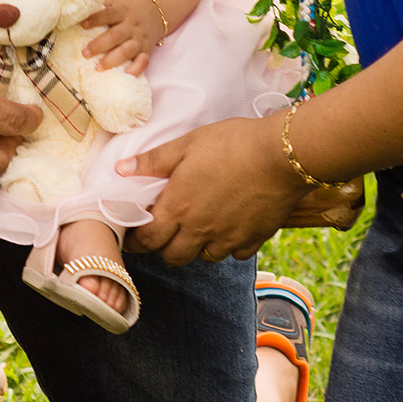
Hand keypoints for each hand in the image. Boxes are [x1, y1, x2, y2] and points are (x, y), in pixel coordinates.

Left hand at [82, 0, 161, 74]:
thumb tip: (74, 13)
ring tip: (98, 67)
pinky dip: (137, 69)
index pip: (108, 14)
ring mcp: (140, 39)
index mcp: (122, 11)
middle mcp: (131, 25)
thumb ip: (101, 8)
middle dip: (99, 45)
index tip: (82, 25)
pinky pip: (144, 61)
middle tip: (85, 53)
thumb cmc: (128, 9)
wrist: (155, 11)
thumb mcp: (116, 3)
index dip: (96, 19)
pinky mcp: (147, 50)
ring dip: (113, 60)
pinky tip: (127, 74)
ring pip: (127, 50)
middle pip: (116, 35)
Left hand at [117, 115, 306, 261]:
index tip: (134, 237)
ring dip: (197, 247)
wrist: (282, 155)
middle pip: (173, 257)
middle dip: (164, 248)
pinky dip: (228, 245)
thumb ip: (153, 161)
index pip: (148, 240)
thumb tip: (120, 170)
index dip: (137, 242)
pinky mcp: (254, 239)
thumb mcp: (186, 144)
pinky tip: (229, 226)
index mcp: (179, 208)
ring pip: (204, 258)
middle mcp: (201, 230)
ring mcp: (228, 238)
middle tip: (166, 231)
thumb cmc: (232, 144)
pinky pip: (235, 253)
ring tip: (198, 227)